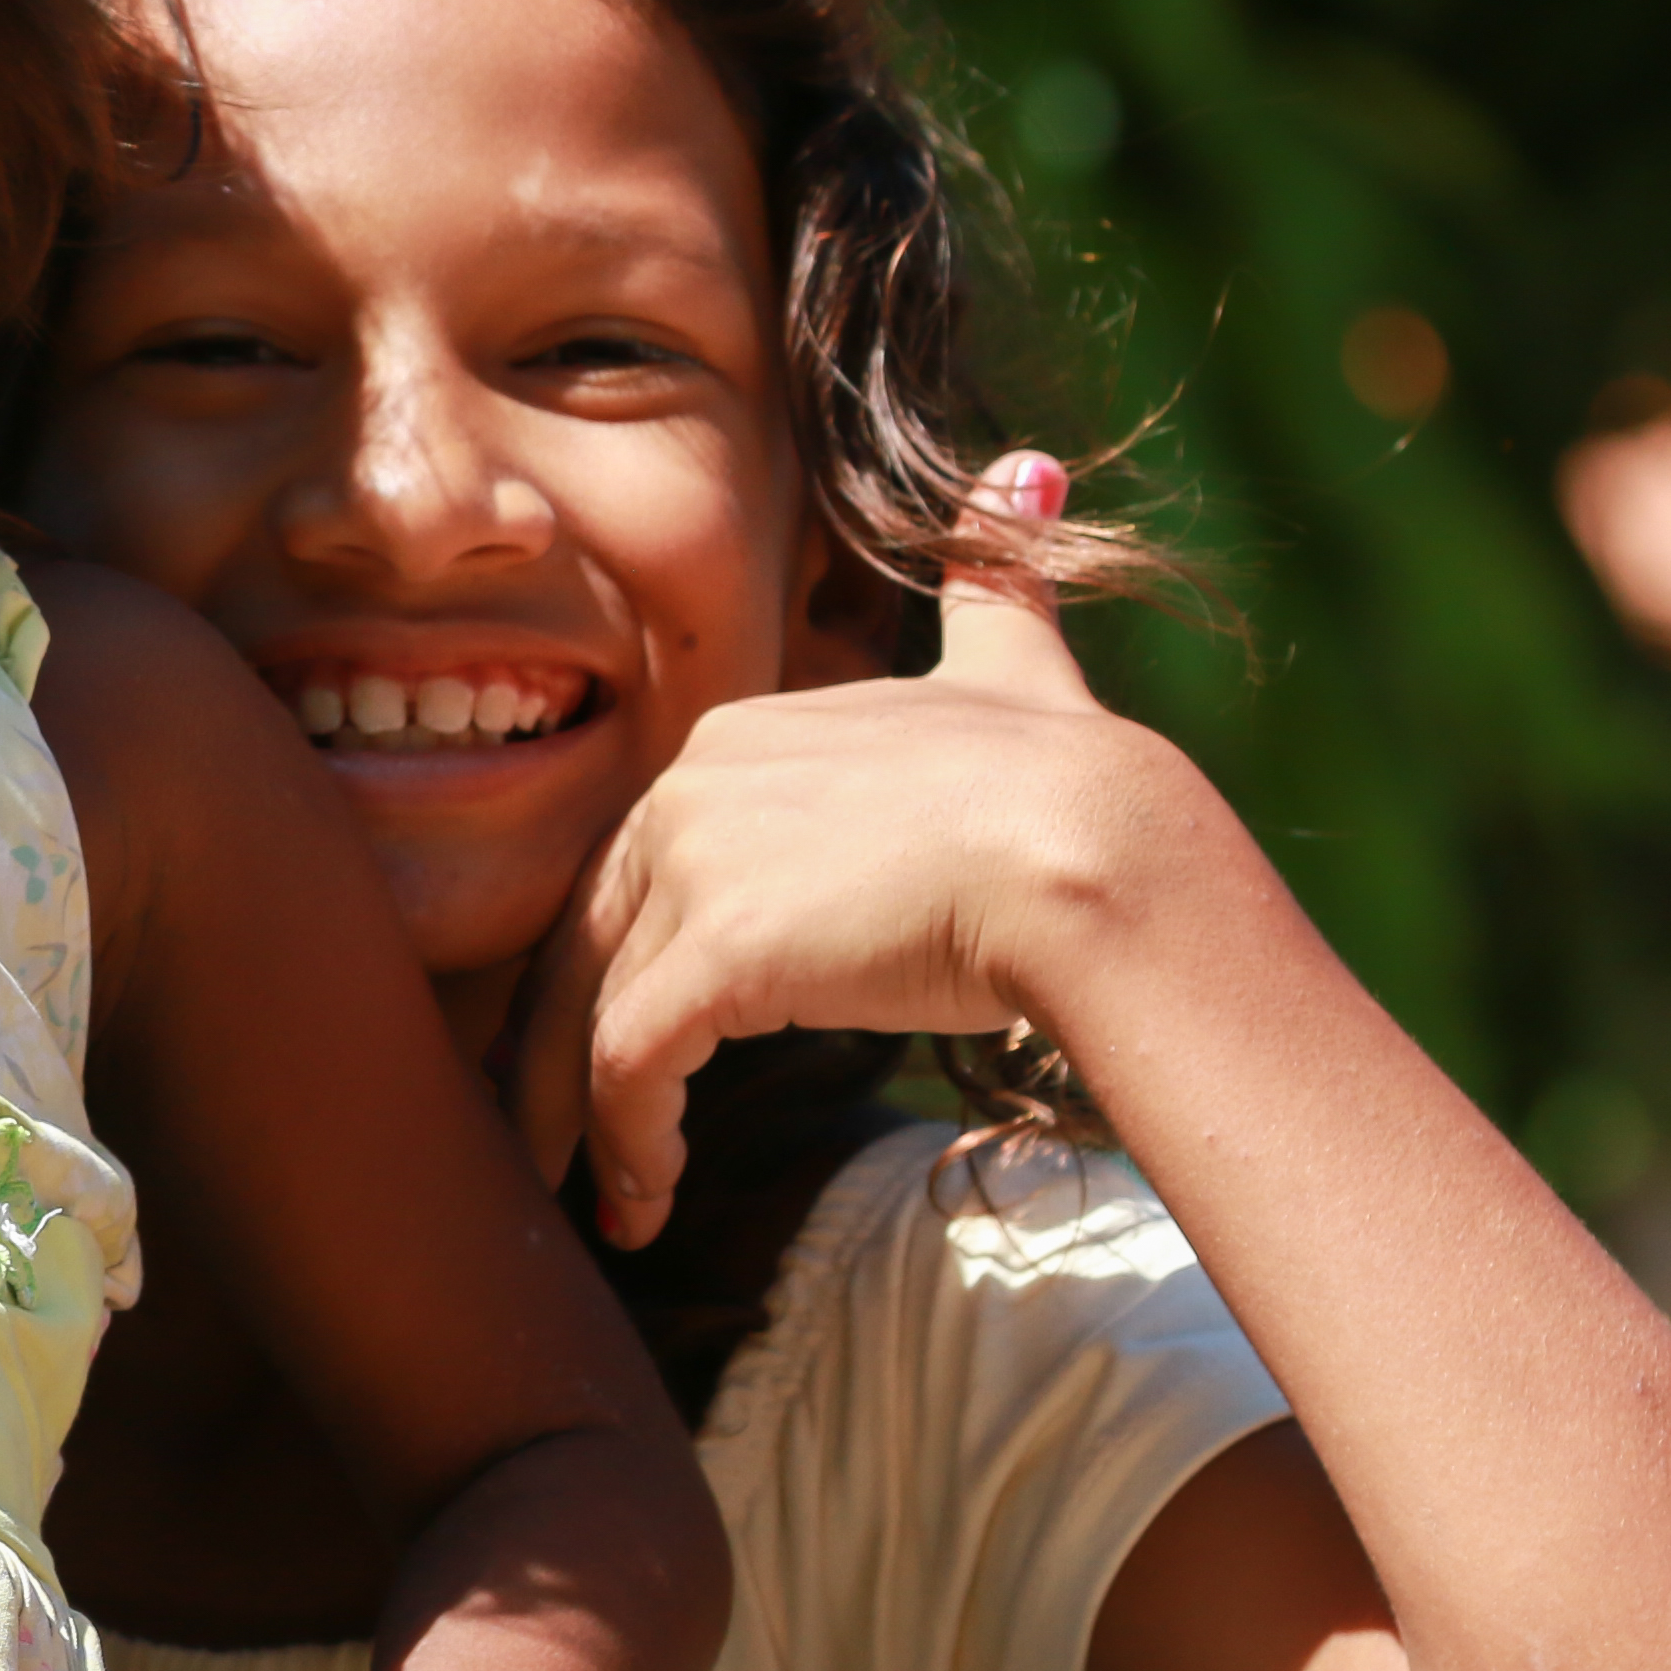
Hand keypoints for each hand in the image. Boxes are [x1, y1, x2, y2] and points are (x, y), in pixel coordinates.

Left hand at [514, 452, 1211, 1242]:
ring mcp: (698, 861)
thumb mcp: (1016, 663)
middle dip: (563, 1045)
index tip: (622, 1046)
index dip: (619, 960)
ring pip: (594, 1011)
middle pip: (590, 936)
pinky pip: (630, 1065)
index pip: (638, 867)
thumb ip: (995, 583)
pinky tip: (646, 1199)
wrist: (1109, 852)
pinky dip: (624, 1139)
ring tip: (606, 1197)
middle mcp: (696, 784)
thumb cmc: (1079, 787)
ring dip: (585, 1116)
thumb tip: (1026, 471)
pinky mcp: (715, 949)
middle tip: (561, 1140)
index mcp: (740, 737)